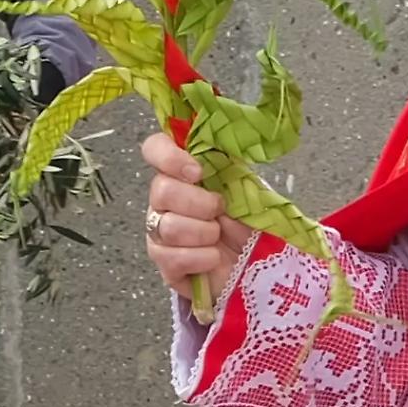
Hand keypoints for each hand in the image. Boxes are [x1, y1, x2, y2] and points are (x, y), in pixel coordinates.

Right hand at [141, 132, 251, 302]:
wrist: (252, 260)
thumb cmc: (246, 216)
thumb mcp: (243, 183)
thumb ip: (228, 162)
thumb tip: (231, 141)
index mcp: (182, 172)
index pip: (154, 149)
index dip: (168, 156)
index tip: (198, 171)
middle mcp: (163, 200)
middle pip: (161, 191)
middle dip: (200, 203)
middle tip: (220, 209)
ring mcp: (159, 232)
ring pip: (168, 227)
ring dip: (204, 232)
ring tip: (218, 235)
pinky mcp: (164, 265)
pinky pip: (172, 259)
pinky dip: (201, 258)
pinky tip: (213, 256)